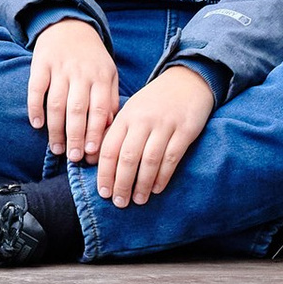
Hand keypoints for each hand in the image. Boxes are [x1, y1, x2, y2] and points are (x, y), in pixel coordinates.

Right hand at [27, 16, 120, 163]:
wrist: (69, 25)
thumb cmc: (92, 58)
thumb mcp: (109, 74)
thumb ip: (111, 99)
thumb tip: (110, 129)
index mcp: (101, 77)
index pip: (100, 110)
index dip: (95, 133)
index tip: (92, 153)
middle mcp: (81, 73)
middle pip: (77, 110)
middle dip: (76, 136)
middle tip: (73, 157)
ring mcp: (60, 68)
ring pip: (56, 103)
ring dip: (55, 128)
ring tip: (56, 148)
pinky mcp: (41, 64)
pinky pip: (36, 89)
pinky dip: (35, 107)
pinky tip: (37, 124)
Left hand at [92, 65, 216, 209]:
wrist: (188, 80)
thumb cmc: (155, 101)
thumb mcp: (132, 111)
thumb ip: (116, 132)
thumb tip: (95, 159)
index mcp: (125, 116)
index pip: (109, 147)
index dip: (104, 172)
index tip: (102, 192)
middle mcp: (142, 120)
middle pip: (127, 157)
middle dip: (121, 183)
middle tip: (119, 202)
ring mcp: (164, 125)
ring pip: (149, 160)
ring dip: (142, 184)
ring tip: (138, 200)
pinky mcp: (185, 130)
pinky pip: (171, 157)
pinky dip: (162, 176)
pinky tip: (157, 189)